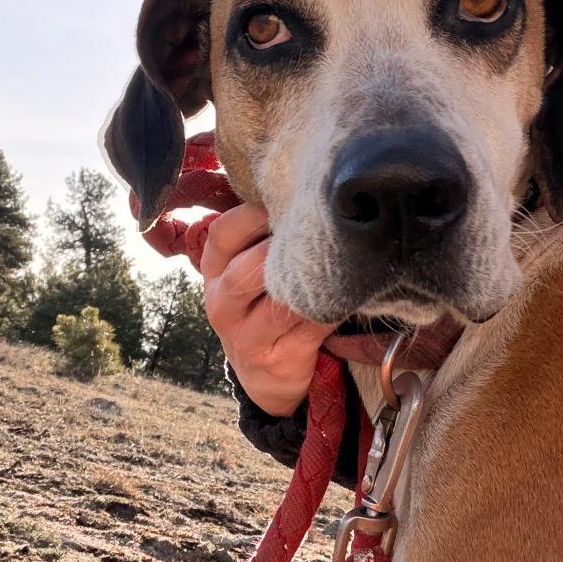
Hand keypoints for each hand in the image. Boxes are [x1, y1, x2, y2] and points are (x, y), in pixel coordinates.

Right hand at [202, 204, 335, 416]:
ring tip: (340, 262)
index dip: (255, 214)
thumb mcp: (248, 271)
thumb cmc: (264, 305)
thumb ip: (261, 235)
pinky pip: (310, 325)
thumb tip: (301, 188)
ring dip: (314, 282)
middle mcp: (221, 301)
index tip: (289, 200)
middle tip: (321, 232)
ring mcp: (243, 335)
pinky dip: (334, 308)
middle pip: (250, 267)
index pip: (223, 233)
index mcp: (213, 270)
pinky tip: (349, 296)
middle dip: (287, 249)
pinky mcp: (273, 359)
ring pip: (282, 299)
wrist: (266, 373)